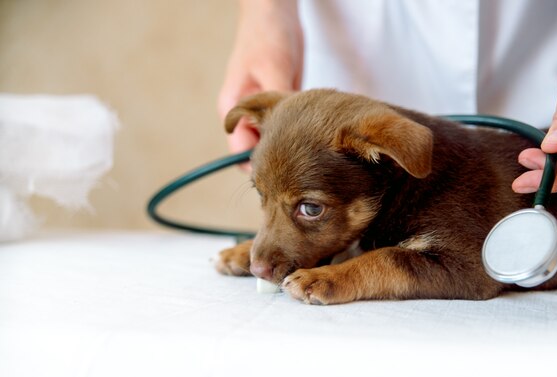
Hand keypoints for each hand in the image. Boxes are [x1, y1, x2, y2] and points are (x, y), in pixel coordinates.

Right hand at [217, 0, 302, 169]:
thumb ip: (278, 105)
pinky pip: (287, 128)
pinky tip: (315, 129)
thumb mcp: (274, 70)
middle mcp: (245, 115)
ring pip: (275, 142)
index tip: (289, 172)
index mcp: (232, 110)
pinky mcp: (278, 107)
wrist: (274, 13)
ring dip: (292, 145)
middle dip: (281, 158)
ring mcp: (261, 112)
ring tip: (313, 144)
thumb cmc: (267, 36)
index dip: (263, 167)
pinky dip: (300, 131)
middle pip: (260, 152)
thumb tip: (285, 137)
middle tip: (308, 160)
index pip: (242, 153)